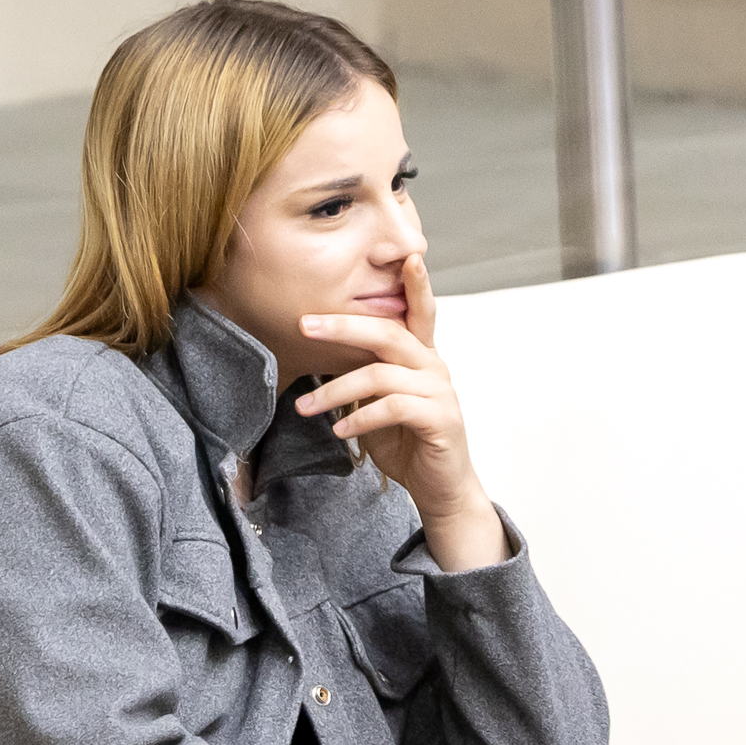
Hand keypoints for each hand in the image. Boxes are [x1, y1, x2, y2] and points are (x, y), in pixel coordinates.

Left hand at [294, 254, 509, 571]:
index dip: (416, 283)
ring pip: (381, 375)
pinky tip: (339, 431)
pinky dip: (360, 418)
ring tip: (304, 407)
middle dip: (343, 326)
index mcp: (421, 356)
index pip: (420, 311)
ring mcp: (439, 393)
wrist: (440, 488)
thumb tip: (322, 358)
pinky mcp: (440, 420)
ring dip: (335, 391)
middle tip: (305, 325)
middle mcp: (434, 367)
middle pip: (388, 333)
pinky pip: (393, 408)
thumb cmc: (408, 443)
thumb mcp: (378, 403)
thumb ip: (363, 377)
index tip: (408, 255)